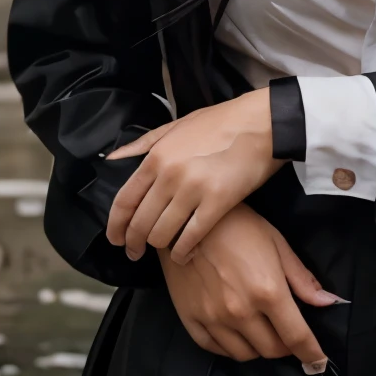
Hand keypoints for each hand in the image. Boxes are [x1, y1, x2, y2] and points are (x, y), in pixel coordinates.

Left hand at [105, 89, 279, 263]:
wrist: (263, 122)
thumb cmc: (222, 122)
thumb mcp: (177, 125)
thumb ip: (143, 144)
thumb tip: (113, 159)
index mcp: (157, 156)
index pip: (124, 201)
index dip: (115, 226)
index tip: (116, 238)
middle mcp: (169, 175)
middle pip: (140, 222)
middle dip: (134, 243)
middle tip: (135, 252)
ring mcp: (193, 190)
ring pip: (162, 234)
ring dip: (160, 247)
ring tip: (164, 249)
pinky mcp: (218, 203)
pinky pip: (191, 237)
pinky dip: (183, 251)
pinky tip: (184, 254)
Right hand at [160, 204, 343, 368]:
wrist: (187, 219)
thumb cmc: (238, 226)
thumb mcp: (277, 244)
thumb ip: (302, 279)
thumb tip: (328, 302)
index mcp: (268, 291)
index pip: (297, 336)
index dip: (312, 353)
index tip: (318, 361)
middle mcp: (241, 312)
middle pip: (272, 350)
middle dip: (285, 347)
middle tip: (286, 334)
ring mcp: (213, 318)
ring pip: (244, 355)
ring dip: (259, 348)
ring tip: (261, 332)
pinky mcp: (190, 319)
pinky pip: (214, 349)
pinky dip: (230, 347)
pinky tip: (236, 333)